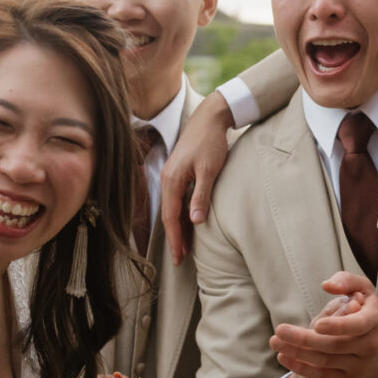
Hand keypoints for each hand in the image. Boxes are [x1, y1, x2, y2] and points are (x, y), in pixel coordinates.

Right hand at [159, 92, 235, 265]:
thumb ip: (202, 195)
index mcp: (172, 180)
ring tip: (185, 247)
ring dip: (178, 227)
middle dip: (174, 238)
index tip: (179, 257)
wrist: (210, 118)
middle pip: (169, 215)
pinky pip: (176, 199)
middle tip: (180, 260)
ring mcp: (171, 175)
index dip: (175, 238)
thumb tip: (195, 221)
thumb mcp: (210, 170)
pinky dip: (181, 214)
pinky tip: (188, 222)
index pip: (171, 217)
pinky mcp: (178, 172)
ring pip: (172, 208)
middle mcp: (167, 179)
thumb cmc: (211, 142)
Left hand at [269, 273, 377, 377]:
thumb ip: (346, 281)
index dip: (338, 326)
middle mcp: (370, 346)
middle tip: (280, 330)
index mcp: (373, 321)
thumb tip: (327, 286)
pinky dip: (302, 368)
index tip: (317, 325)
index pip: (357, 325)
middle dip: (304, 339)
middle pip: (334, 345)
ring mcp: (360, 366)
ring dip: (297, 353)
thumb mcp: (364, 289)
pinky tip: (284, 357)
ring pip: (325, 361)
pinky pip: (323, 376)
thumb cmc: (366, 312)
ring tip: (275, 342)